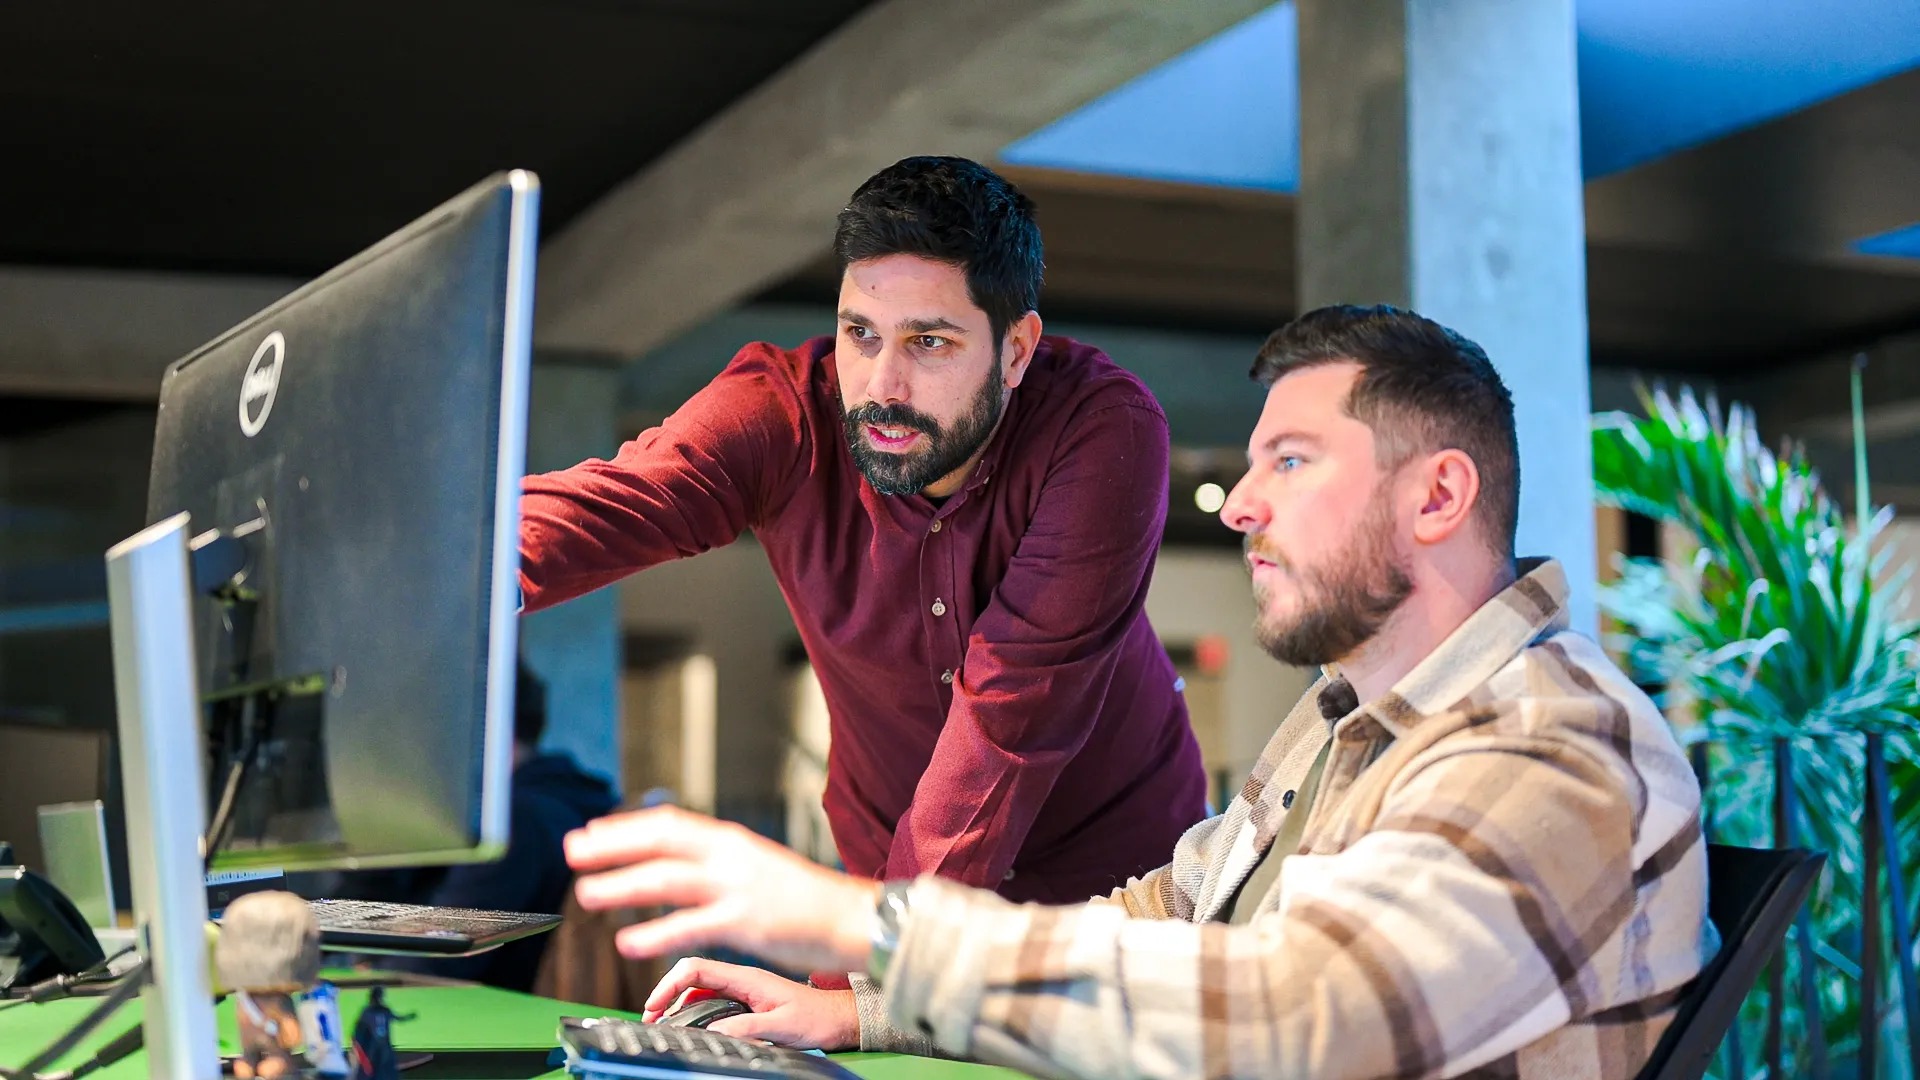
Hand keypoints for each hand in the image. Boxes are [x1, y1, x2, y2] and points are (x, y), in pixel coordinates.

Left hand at [565, 806, 878, 973]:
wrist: (848, 917)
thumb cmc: (802, 896)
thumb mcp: (756, 863)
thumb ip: (717, 860)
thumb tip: (676, 858)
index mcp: (730, 839)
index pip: (667, 823)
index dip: (624, 827)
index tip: (590, 832)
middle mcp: (730, 856)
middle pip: (660, 842)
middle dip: (611, 845)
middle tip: (572, 852)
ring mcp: (737, 888)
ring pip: (667, 879)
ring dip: (621, 885)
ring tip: (586, 894)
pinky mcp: (745, 923)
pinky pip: (690, 927)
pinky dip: (654, 934)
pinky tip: (628, 943)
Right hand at [644, 958, 858, 1050]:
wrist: (839, 1017)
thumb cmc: (818, 1017)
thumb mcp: (782, 1026)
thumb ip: (748, 1027)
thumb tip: (713, 1031)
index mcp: (748, 977)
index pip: (697, 968)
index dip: (669, 984)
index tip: (654, 1006)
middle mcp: (741, 977)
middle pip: (692, 975)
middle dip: (666, 993)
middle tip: (651, 1018)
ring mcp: (742, 987)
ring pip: (699, 988)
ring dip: (678, 1002)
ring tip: (663, 1022)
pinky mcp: (745, 998)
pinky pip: (711, 998)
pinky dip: (693, 1008)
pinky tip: (688, 1022)